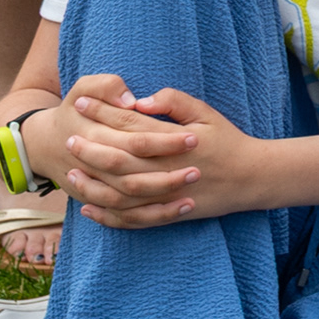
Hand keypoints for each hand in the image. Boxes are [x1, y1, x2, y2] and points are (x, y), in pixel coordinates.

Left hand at [51, 72, 259, 228]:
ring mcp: (162, 196)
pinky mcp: (165, 214)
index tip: (79, 103)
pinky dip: (105, 216)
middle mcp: (163, 170)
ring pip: (116, 193)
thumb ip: (175, 102)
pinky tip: (88, 207)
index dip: (101, 112)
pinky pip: (129, 219)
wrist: (250, 178)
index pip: (127, 124)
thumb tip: (142, 99)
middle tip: (68, 138)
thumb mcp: (206, 113)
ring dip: (90, 183)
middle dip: (88, 148)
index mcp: (171, 142)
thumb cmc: (228, 141)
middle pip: (115, 159)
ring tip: (69, 172)